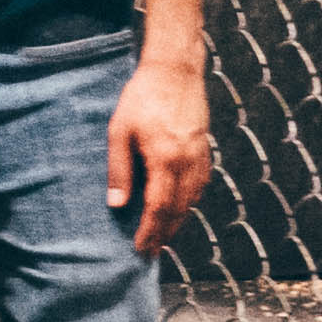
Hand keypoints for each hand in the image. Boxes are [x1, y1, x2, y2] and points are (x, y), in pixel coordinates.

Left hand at [105, 49, 215, 260]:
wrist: (175, 70)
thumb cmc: (142, 97)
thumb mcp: (119, 131)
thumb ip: (120, 169)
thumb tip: (117, 204)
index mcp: (165, 160)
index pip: (158, 207)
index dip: (151, 231)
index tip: (141, 248)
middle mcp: (188, 163)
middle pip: (179, 209)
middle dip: (165, 233)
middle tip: (152, 252)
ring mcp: (200, 156)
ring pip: (192, 199)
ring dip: (178, 221)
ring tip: (164, 236)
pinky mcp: (205, 149)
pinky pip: (200, 184)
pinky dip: (190, 202)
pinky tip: (180, 207)